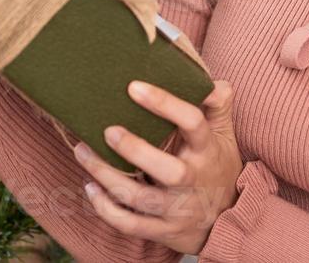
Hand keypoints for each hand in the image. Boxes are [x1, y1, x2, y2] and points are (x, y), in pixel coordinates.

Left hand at [74, 78, 241, 255]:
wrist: (226, 219)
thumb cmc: (217, 166)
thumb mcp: (224, 135)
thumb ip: (217, 104)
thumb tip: (210, 79)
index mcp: (207, 150)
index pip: (192, 123)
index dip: (165, 104)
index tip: (134, 87)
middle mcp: (193, 180)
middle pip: (169, 171)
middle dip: (136, 151)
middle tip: (107, 130)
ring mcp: (177, 208)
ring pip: (139, 198)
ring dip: (107, 177)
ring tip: (82, 152)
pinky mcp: (162, 230)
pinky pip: (130, 224)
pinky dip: (106, 209)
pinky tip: (90, 187)